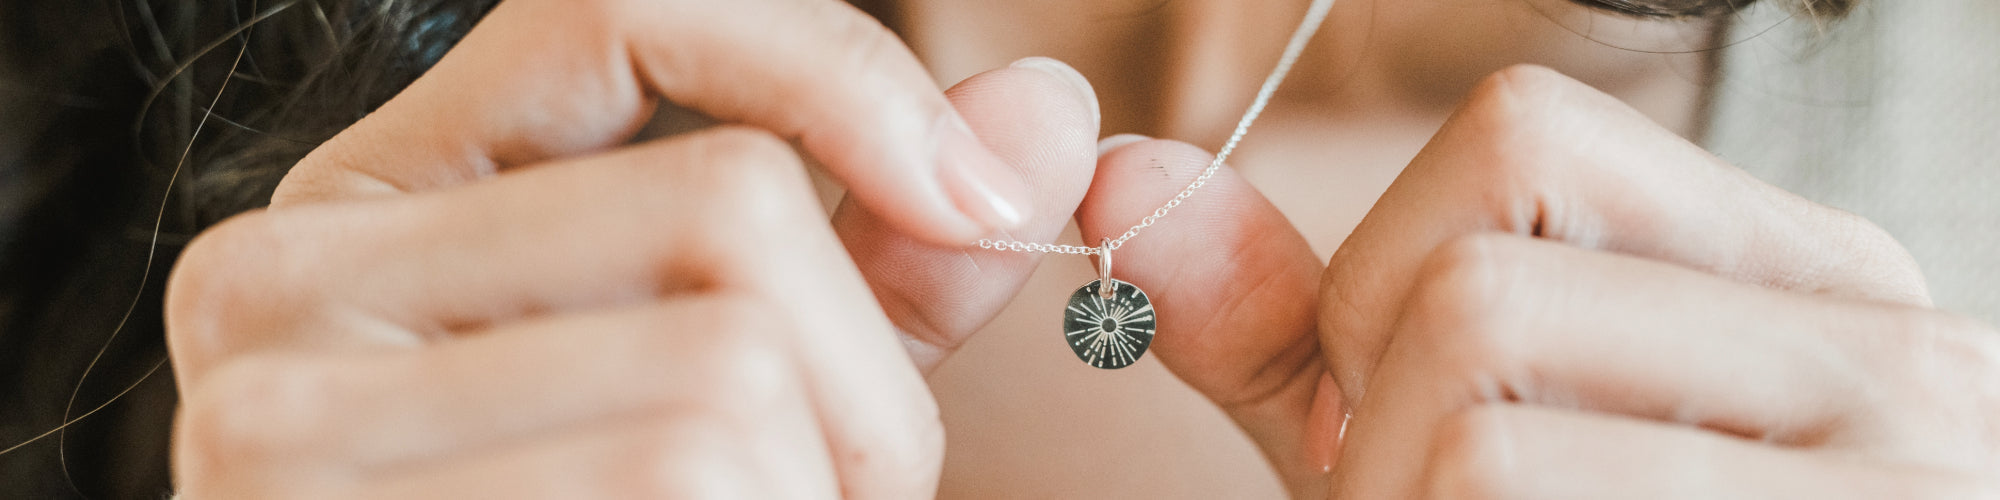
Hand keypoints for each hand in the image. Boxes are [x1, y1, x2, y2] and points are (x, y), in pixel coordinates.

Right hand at [164, 0, 1102, 494]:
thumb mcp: (744, 392)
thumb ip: (883, 259)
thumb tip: (1052, 110)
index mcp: (373, 205)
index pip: (619, 11)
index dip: (840, 76)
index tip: (983, 207)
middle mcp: (277, 284)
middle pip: (729, 206)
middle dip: (866, 386)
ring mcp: (278, 432)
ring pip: (730, 376)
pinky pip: (692, 485)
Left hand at [1076, 65, 1997, 497]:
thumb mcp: (1459, 451)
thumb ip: (1306, 335)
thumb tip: (1123, 178)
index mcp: (1803, 281)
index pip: (1523, 135)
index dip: (1379, 280)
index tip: (1384, 416)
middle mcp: (1886, 352)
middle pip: (1471, 292)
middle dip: (1371, 443)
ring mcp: (1899, 479)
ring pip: (1476, 434)